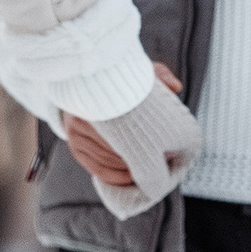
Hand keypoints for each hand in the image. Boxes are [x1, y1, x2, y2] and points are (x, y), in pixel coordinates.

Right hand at [63, 63, 184, 186]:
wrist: (90, 87)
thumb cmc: (120, 84)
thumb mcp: (138, 74)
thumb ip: (158, 75)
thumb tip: (175, 87)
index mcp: (94, 97)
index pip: (119, 126)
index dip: (144, 138)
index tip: (165, 145)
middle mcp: (79, 116)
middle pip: (113, 146)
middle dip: (140, 156)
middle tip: (163, 159)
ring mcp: (74, 134)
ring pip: (106, 160)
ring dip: (130, 168)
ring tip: (151, 169)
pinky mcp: (75, 148)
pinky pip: (97, 169)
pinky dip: (116, 176)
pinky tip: (132, 178)